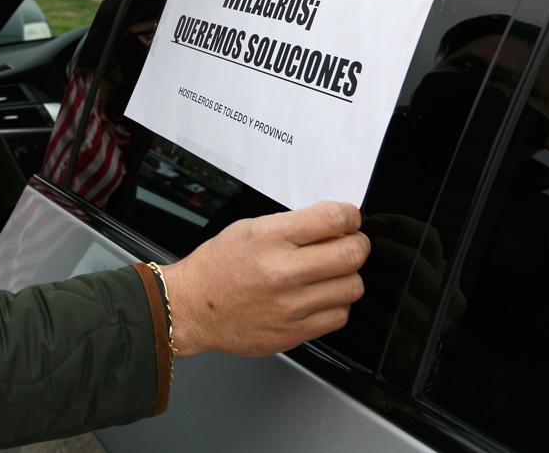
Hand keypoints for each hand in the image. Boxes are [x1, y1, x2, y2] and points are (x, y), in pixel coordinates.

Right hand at [160, 200, 369, 357]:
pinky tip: (318, 297)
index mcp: (270, 238)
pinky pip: (339, 316)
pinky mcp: (294, 333)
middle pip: (352, 254)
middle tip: (348, 244)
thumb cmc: (218, 267)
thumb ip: (293, 225)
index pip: (334, 218)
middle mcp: (282, 272)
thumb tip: (335, 226)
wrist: (192, 308)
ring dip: (347, 277)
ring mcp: (290, 306)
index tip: (349, 220)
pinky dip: (335, 304)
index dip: (350, 216)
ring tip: (329, 274)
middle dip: (356, 244)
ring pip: (352, 287)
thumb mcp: (249, 228)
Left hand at [339, 214, 463, 373]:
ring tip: (353, 271)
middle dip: (382, 248)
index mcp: (444, 272)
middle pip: (415, 261)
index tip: (373, 221)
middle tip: (359, 245)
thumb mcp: (401, 267)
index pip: (429, 238)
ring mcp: (428, 321)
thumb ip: (391, 244)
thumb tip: (361, 220)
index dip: (398, 224)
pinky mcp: (408, 343)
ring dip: (371, 276)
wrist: (399, 349)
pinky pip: (382, 317)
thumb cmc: (393, 298)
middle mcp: (443, 295)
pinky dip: (365, 305)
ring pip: (398, 288)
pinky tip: (355, 299)